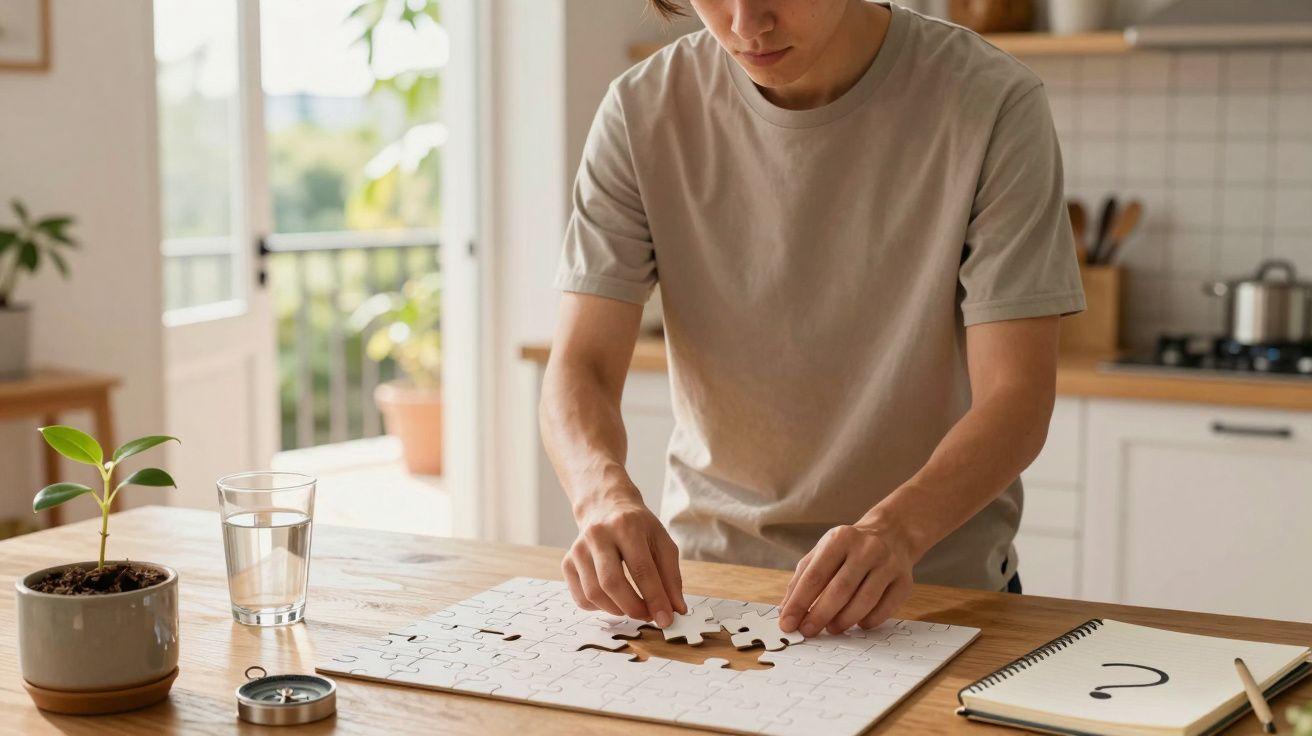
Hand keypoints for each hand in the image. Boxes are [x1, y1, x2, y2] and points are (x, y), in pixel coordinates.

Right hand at [562, 491, 686, 626]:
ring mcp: (578, 549)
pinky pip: (581, 598)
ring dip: (617, 610)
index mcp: (626, 526)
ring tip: (633, 606)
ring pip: (594, 594)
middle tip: (648, 616)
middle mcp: (598, 535)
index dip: (655, 598)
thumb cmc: (637, 527)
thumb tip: (676, 609)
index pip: (641, 569)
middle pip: (612, 583)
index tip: (665, 620)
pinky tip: (613, 599)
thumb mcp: (662, 542)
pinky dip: (600, 608)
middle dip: (633, 608)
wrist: (605, 506)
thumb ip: (671, 576)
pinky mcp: (568, 562)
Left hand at [778, 523, 914, 635]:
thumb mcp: (822, 553)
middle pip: (840, 590)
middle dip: (820, 615)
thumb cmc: (849, 549)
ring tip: (832, 628)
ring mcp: (888, 564)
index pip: (815, 575)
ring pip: (864, 601)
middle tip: (807, 631)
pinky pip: (884, 609)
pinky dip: (868, 621)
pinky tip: (858, 623)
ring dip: (844, 621)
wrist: (892, 534)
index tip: (787, 623)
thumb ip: (802, 580)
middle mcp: (866, 549)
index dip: (799, 603)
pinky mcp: (904, 581)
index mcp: (840, 539)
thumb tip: (786, 611)